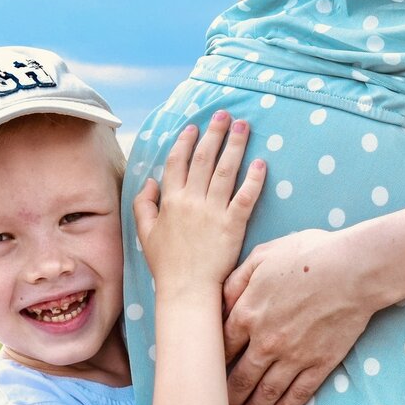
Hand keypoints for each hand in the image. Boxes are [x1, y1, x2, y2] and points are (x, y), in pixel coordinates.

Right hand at [132, 111, 266, 292]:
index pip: (177, 162)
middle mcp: (192, 201)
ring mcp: (213, 212)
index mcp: (171, 200)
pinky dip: (254, 179)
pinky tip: (261, 163)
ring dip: (235, 145)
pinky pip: (245, 197)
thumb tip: (150, 181)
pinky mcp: (233, 225)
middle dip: (214, 133)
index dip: (186, 141)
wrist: (186, 289)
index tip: (195, 126)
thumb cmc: (166, 264)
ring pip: (226, 171)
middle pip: (204, 159)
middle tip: (225, 114)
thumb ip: (144, 204)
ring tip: (244, 126)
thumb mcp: (145, 232)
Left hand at [222, 227, 376, 404]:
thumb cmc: (308, 255)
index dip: (212, 366)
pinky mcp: (319, 364)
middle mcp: (265, 342)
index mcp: (247, 314)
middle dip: (227, 398)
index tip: (207, 376)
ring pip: (266, 392)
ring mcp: (293, 356)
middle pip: (239, 378)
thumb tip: (219, 304)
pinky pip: (298, 393)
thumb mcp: (261, 257)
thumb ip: (235, 282)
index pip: (221, 350)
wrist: (353, 269)